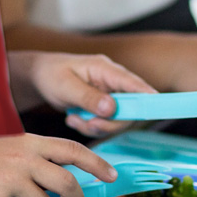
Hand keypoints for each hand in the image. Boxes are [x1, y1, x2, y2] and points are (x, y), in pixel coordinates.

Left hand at [22, 51, 155, 137]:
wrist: (39, 78)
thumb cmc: (51, 74)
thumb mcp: (65, 86)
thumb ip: (88, 97)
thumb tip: (111, 108)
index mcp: (105, 69)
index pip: (133, 82)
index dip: (147, 95)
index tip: (157, 108)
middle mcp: (112, 82)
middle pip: (129, 108)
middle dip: (110, 122)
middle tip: (88, 124)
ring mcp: (109, 95)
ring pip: (117, 120)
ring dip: (96, 126)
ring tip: (74, 118)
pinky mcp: (103, 107)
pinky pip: (106, 124)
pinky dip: (90, 127)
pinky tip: (74, 119)